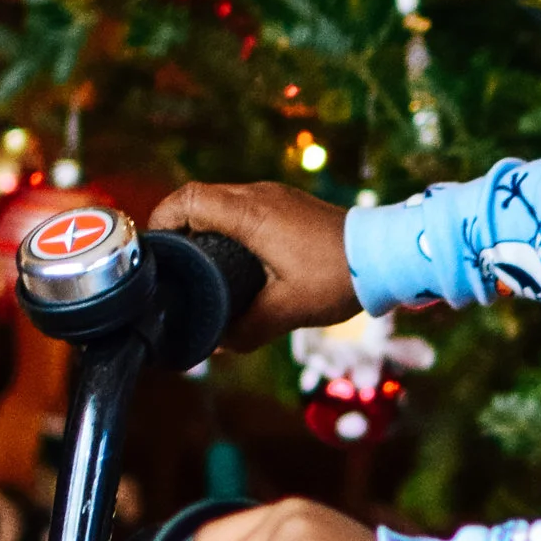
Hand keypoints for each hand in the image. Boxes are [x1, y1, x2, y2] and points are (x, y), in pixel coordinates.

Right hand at [146, 179, 358, 346]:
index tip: (155, 252)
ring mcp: (273, 196)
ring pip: (220, 203)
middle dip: (178, 229)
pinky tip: (233, 261)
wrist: (385, 255)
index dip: (162, 221)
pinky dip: (227, 229)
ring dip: (204, 229)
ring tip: (199, 268)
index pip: (187, 200)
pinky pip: (242, 209)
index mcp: (250, 214)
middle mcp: (257, 195)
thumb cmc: (337, 278)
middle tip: (172, 267)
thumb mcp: (288, 310)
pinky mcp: (286, 204)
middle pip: (198, 199)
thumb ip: (246, 328)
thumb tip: (217, 344)